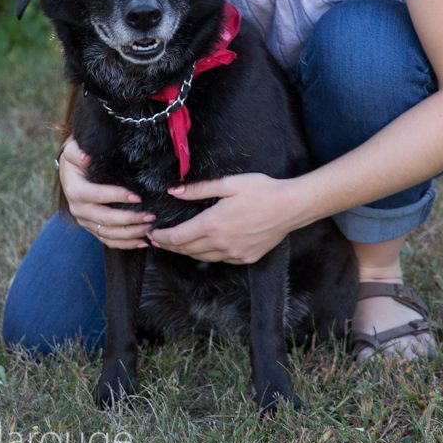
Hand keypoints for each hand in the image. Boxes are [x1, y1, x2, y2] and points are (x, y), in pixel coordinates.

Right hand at [57, 138, 155, 249]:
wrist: (69, 172)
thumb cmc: (76, 158)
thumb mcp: (73, 149)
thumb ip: (77, 151)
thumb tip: (85, 157)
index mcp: (75, 190)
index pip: (98, 196)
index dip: (117, 197)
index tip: (138, 197)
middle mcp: (78, 209)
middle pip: (105, 219)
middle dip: (130, 219)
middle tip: (150, 216)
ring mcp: (85, 221)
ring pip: (108, 234)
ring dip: (130, 234)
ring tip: (150, 228)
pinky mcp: (91, 228)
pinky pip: (108, 240)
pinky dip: (125, 244)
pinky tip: (143, 241)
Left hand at [148, 173, 296, 263]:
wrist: (290, 207)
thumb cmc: (261, 190)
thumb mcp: (228, 184)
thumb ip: (199, 189)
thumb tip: (174, 191)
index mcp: (212, 224)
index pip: (178, 237)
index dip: (162, 237)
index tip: (152, 234)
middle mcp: (220, 243)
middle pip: (186, 250)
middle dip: (169, 245)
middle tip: (157, 240)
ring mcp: (233, 253)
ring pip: (202, 257)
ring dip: (186, 251)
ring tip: (176, 244)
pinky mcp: (245, 258)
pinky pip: (220, 259)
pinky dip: (207, 254)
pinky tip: (205, 247)